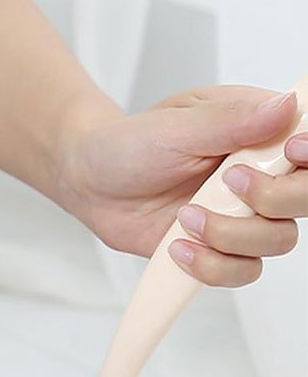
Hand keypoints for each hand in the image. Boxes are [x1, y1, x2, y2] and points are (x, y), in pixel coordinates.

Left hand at [59, 87, 305, 286]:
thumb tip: (284, 105)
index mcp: (261, 133)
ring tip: (186, 217)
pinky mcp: (217, 248)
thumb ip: (231, 120)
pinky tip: (179, 248)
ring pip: (277, 241)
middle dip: (276, 199)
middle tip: (229, 183)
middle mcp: (261, 176)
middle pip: (307, 199)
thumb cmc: (131, 145)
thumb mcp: (177, 125)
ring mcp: (241, 215)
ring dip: (232, 235)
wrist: (90, 183)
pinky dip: (212, 265)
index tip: (290, 152)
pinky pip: (240, 271)